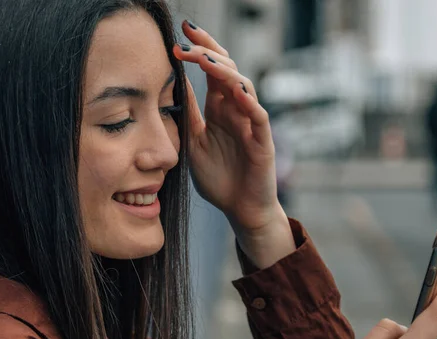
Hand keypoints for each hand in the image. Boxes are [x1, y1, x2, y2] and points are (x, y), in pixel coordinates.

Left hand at [173, 21, 280, 232]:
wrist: (239, 209)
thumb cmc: (219, 178)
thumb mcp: (194, 141)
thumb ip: (188, 113)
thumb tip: (173, 83)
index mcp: (219, 108)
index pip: (211, 70)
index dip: (199, 48)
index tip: (180, 30)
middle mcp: (236, 109)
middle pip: (227, 69)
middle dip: (208, 50)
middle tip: (186, 36)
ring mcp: (251, 122)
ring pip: (243, 85)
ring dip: (224, 70)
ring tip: (203, 59)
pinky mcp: (263, 141)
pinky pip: (258, 116)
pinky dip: (249, 102)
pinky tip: (235, 91)